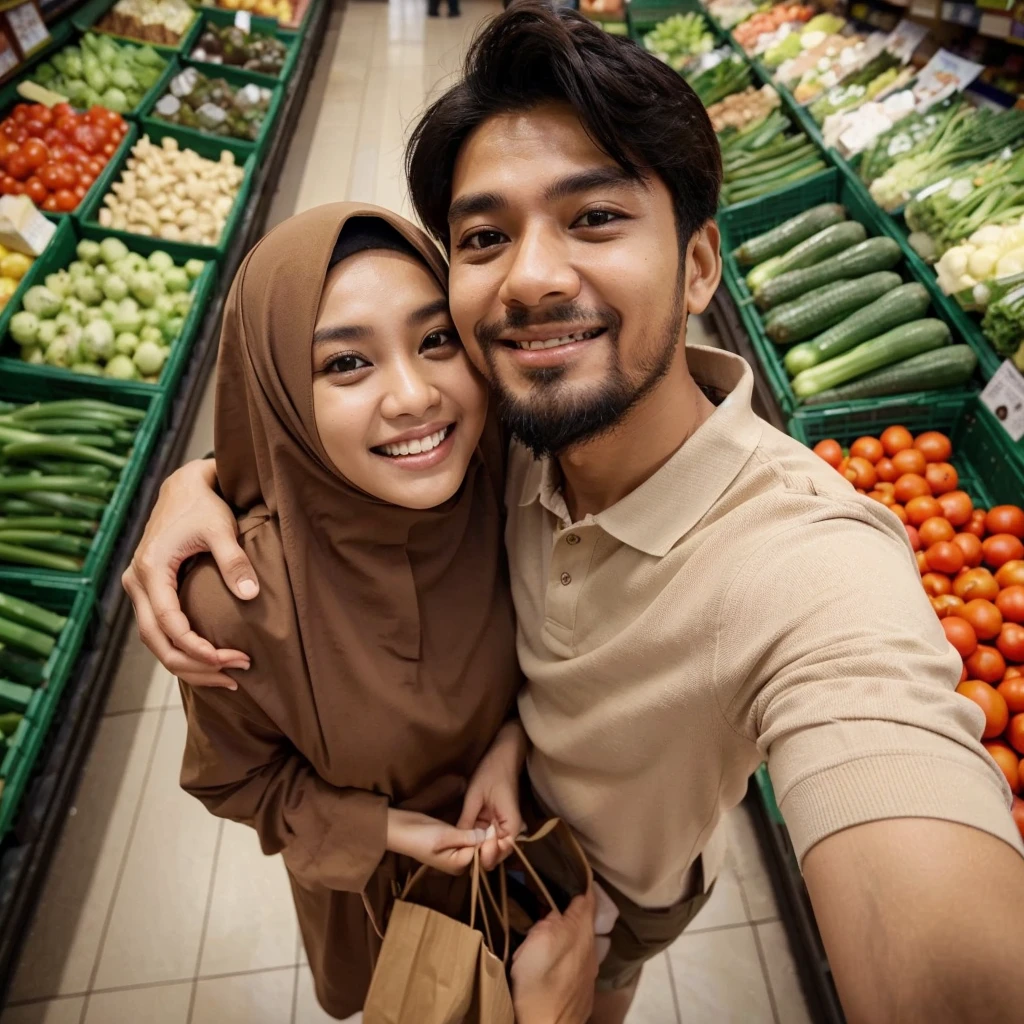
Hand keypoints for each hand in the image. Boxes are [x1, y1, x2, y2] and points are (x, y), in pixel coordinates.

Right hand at [122, 458, 255, 687]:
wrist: (184, 487)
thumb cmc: (204, 506)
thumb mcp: (221, 528)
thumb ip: (235, 560)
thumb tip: (250, 596)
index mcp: (150, 569)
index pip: (170, 624)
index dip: (198, 648)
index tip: (230, 659)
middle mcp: (137, 583)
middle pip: (157, 643)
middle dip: (194, 665)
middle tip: (234, 678)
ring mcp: (140, 589)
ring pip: (156, 642)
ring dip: (188, 663)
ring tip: (228, 677)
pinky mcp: (150, 592)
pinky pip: (160, 631)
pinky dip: (182, 650)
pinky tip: (212, 660)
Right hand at [385, 809, 488, 874]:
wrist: (402, 829)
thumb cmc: (421, 836)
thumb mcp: (444, 836)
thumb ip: (465, 837)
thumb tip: (486, 836)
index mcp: (459, 865)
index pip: (481, 853)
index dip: (487, 840)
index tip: (493, 825)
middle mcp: (460, 861)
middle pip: (480, 849)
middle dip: (485, 837)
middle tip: (494, 821)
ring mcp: (456, 851)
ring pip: (475, 841)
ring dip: (480, 831)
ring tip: (489, 818)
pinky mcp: (453, 840)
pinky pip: (468, 836)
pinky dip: (472, 829)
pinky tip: (479, 818)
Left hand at [458, 721, 527, 868]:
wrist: (500, 757)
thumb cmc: (491, 773)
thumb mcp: (475, 796)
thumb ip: (468, 820)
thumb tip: (456, 841)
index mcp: (511, 824)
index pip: (502, 850)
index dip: (487, 856)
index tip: (472, 854)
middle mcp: (509, 829)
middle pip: (497, 853)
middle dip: (481, 857)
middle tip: (461, 856)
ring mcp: (500, 826)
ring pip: (490, 848)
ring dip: (477, 851)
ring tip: (459, 852)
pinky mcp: (493, 823)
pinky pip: (486, 838)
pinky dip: (476, 842)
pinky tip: (463, 842)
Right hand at [511, 888, 598, 1023]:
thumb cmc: (539, 979)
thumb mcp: (540, 937)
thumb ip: (554, 918)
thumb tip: (563, 907)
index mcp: (583, 933)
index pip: (589, 899)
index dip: (582, 883)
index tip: (572, 870)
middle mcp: (592, 952)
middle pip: (585, 923)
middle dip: (573, 911)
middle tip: (552, 901)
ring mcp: (589, 976)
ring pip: (582, 946)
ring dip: (570, 936)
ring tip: (550, 932)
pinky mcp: (582, 994)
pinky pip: (577, 966)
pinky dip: (568, 959)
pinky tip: (555, 964)